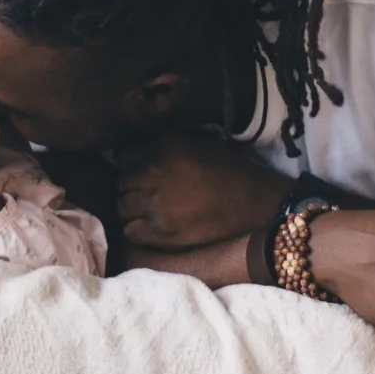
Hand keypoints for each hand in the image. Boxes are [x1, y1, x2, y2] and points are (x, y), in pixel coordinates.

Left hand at [113, 129, 291, 250]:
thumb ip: (162, 144)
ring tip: (151, 211)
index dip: (130, 165)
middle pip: (120, 182)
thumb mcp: (194, 142)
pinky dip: (138, 231)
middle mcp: (155, 171)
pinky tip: (153, 228)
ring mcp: (156, 203)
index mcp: (163, 146)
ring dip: (133, 210)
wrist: (253, 202)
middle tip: (149, 194)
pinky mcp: (162, 231)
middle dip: (132, 188)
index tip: (139, 172)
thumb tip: (133, 151)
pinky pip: (131, 231)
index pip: (121, 156)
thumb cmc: (226, 170)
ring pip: (122, 207)